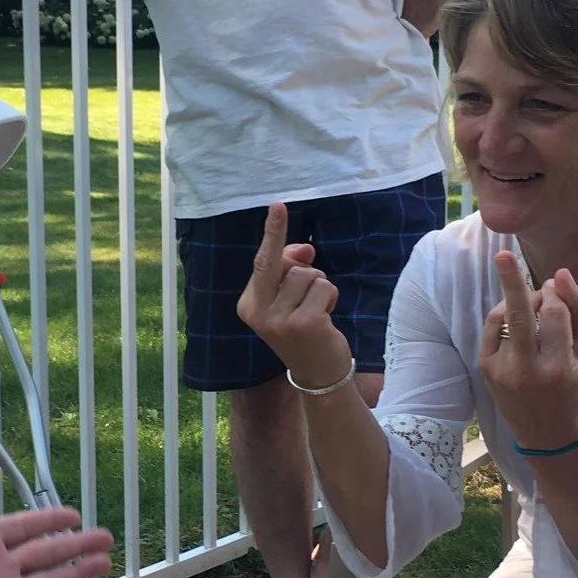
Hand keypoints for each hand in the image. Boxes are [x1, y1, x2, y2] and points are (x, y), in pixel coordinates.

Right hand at [236, 203, 353, 388]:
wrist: (317, 373)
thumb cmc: (302, 328)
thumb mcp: (288, 298)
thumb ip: (290, 269)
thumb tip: (304, 250)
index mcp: (247, 305)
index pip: (262, 262)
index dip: (273, 232)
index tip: (278, 205)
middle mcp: (258, 313)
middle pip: (285, 264)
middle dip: (303, 267)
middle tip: (309, 295)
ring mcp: (280, 321)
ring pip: (308, 274)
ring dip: (319, 287)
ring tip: (316, 310)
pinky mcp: (304, 324)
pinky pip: (324, 287)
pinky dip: (329, 297)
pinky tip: (325, 318)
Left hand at [479, 253, 577, 452]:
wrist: (545, 429)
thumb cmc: (573, 384)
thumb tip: (560, 274)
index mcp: (560, 366)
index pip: (555, 313)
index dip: (554, 293)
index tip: (555, 286)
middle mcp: (529, 369)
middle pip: (520, 313)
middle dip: (511, 279)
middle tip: (503, 255)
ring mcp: (504, 370)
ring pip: (505, 317)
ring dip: (516, 299)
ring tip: (529, 301)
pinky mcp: (486, 369)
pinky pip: (492, 327)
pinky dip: (501, 313)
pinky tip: (513, 314)